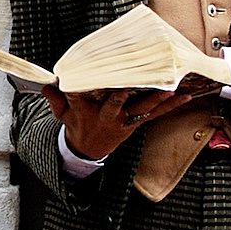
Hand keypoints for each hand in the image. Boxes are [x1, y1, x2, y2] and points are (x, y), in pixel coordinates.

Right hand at [43, 80, 214, 159]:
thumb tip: (45, 86)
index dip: (81, 89)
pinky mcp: (137, 123)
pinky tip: (185, 96)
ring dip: (155, 99)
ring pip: (141, 109)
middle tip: (129, 87)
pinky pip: (156, 114)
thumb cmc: (76, 124)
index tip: (80, 81)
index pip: (82, 98)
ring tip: (169, 88)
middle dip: (122, 97)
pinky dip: (171, 105)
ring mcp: (124, 121)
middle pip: (115, 106)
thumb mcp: (62, 114)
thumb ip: (55, 100)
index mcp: (87, 111)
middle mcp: (107, 117)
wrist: (89, 148)